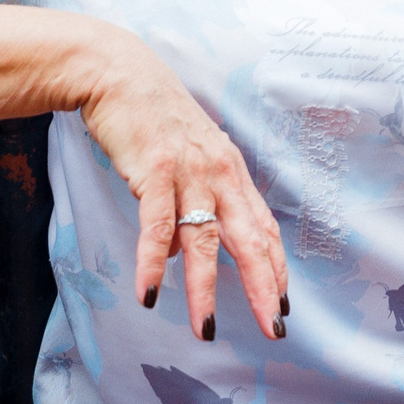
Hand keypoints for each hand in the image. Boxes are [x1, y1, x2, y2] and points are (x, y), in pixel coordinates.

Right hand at [80, 32, 287, 343]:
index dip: (276, 270)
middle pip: (250, 241)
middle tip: (274, 329)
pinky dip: (151, 263)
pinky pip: (157, 226)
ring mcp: (189, 171)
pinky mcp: (155, 170)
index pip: (264, 230)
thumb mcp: (183, 163)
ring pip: (204, 241)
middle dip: (264, 289)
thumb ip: (188, 209)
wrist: (120, 74)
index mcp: (232, 173)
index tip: (284, 306)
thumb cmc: (153, 121)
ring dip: (205, 289)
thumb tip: (175, 258)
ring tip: (205, 328)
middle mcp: (220, 173)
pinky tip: (149, 294)